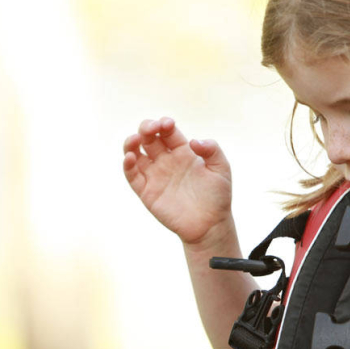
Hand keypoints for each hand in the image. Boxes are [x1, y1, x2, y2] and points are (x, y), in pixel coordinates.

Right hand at [123, 117, 232, 245]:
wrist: (210, 225)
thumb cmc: (218, 196)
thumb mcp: (221, 169)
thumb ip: (212, 150)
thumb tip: (193, 141)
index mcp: (182, 152)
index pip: (167, 132)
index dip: (164, 124)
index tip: (168, 124)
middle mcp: (166, 161)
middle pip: (149, 138)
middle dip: (147, 128)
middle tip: (152, 128)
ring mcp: (155, 176)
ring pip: (135, 153)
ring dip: (131, 143)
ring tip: (135, 139)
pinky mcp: (147, 192)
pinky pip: (132, 176)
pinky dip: (127, 165)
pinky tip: (131, 157)